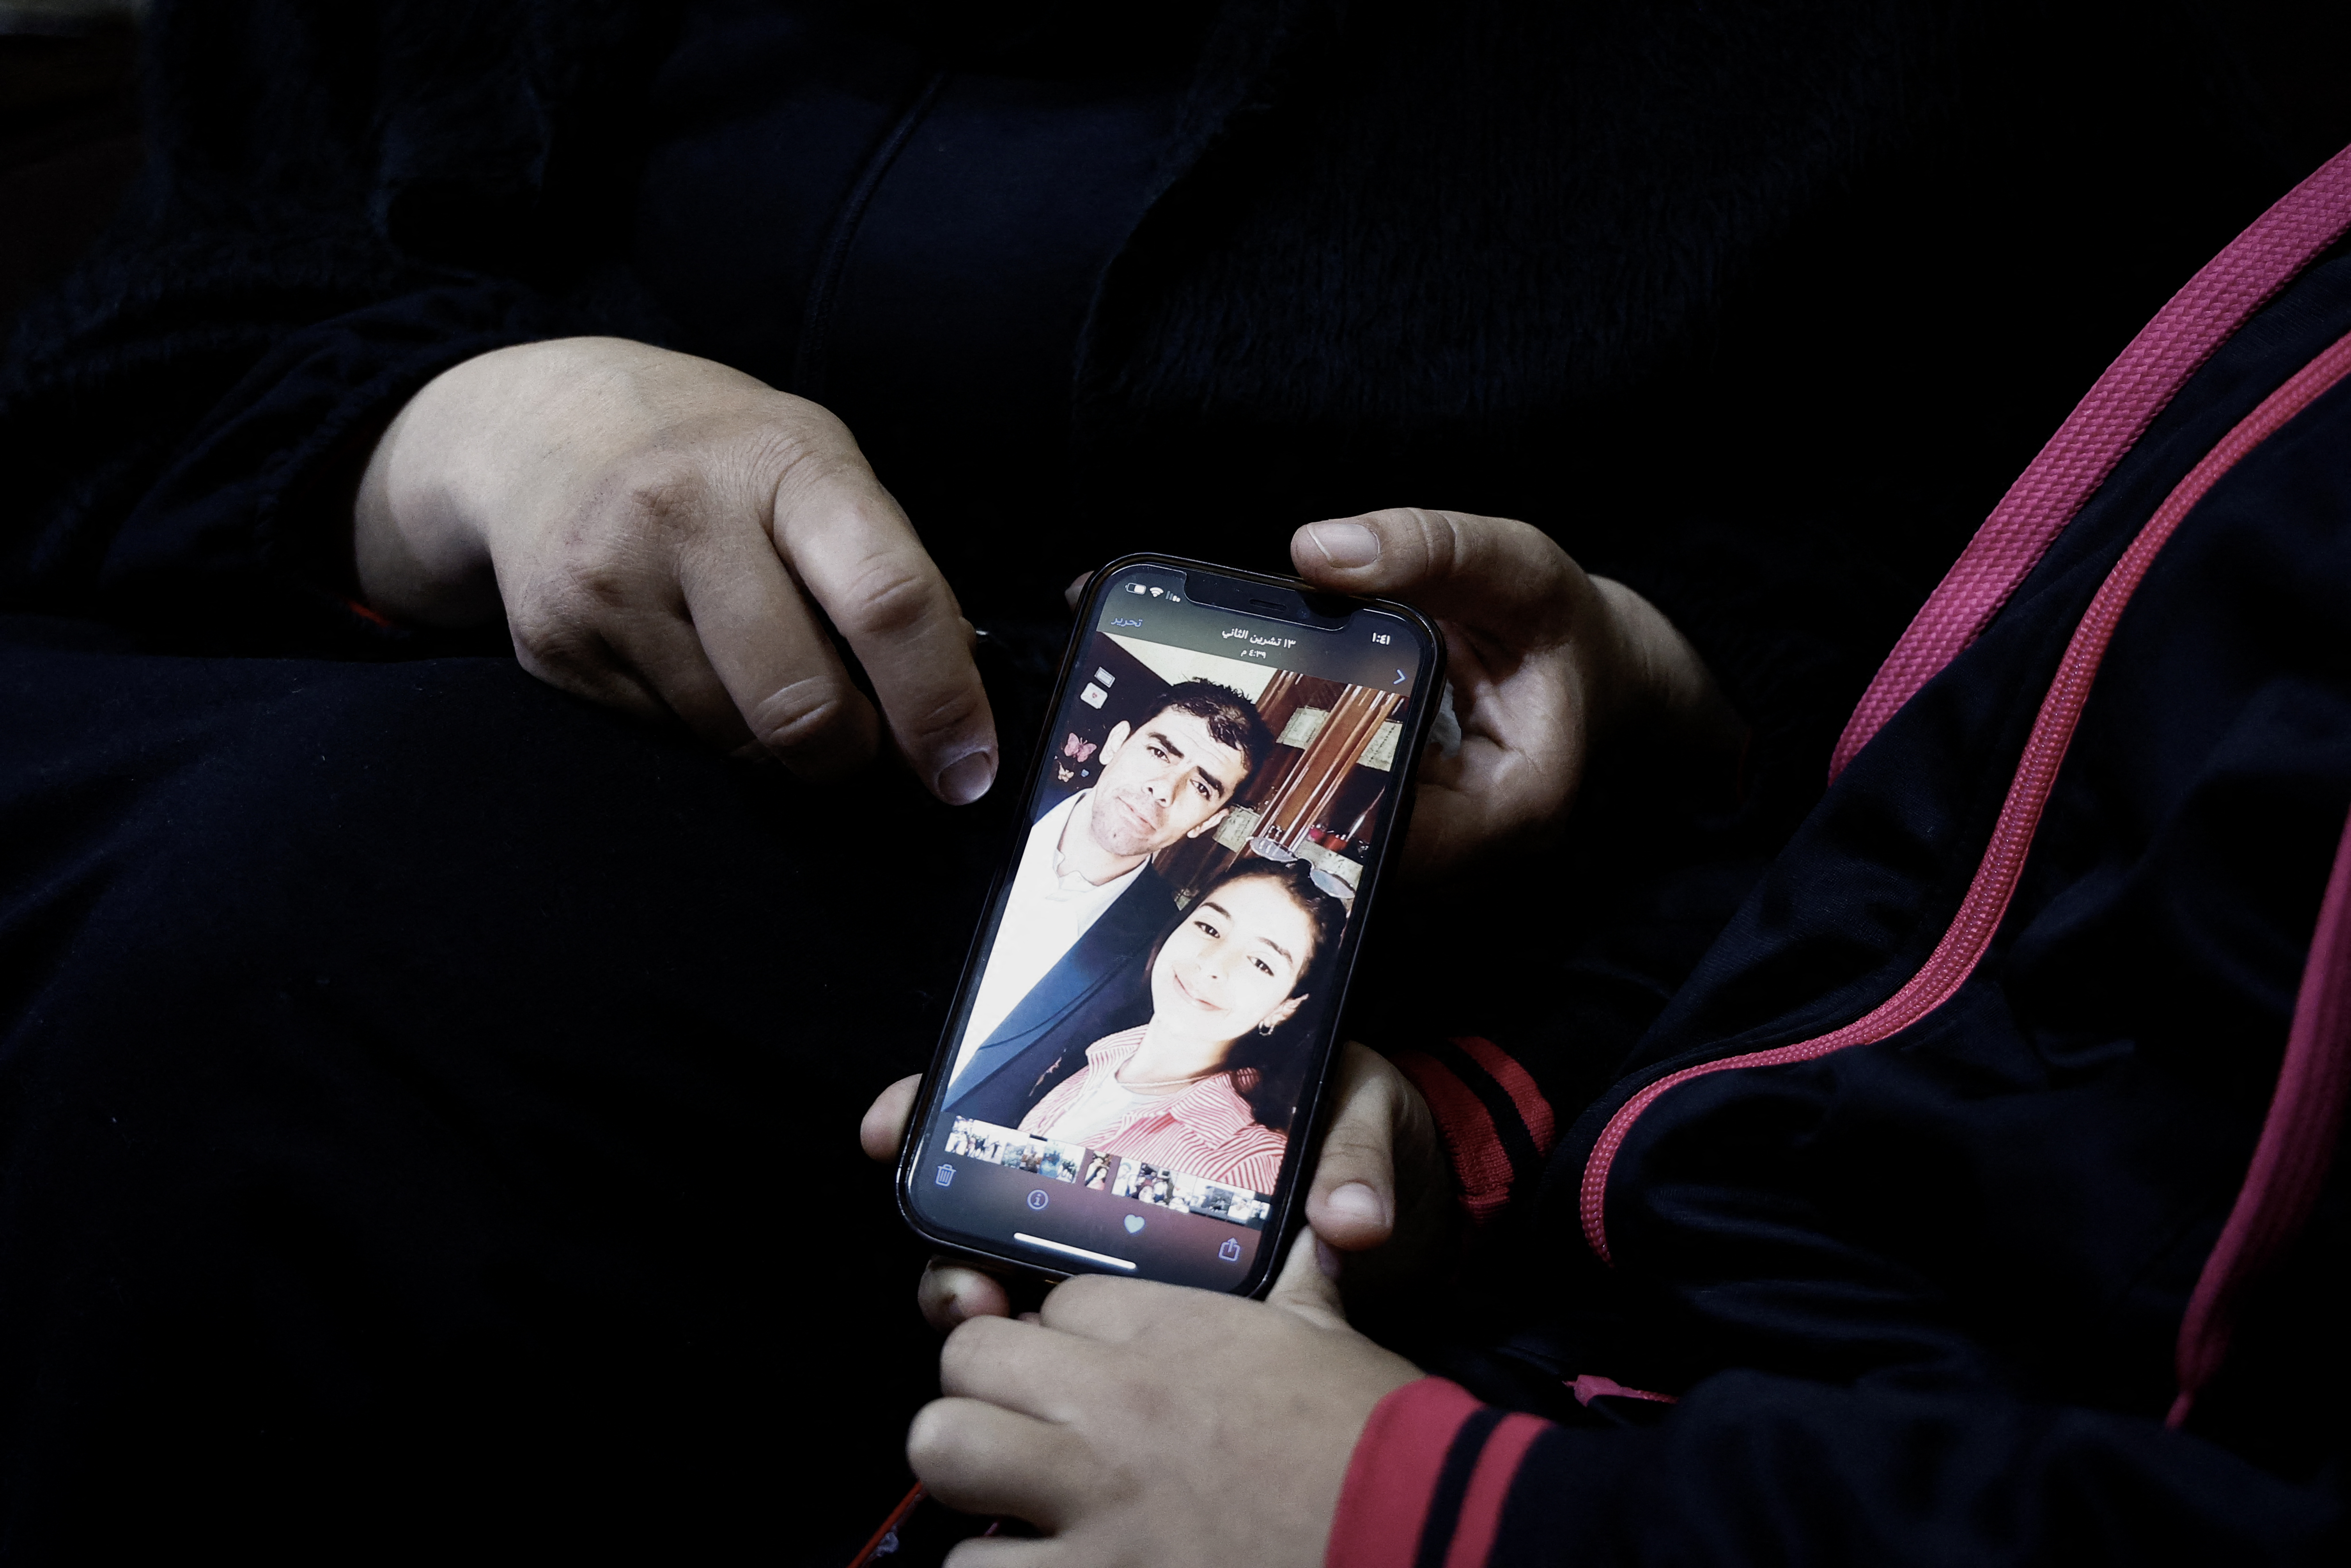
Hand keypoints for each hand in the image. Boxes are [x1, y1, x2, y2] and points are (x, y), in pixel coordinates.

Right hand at [353, 337, 997, 800]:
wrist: (538, 428)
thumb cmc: (718, 458)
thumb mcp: (819, 467)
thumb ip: (891, 574)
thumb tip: (952, 701)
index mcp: (785, 461)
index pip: (886, 598)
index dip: (939, 702)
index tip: (966, 772)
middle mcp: (688, 512)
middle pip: (804, 703)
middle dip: (852, 754)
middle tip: (862, 743)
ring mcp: (611, 581)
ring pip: (737, 740)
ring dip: (778, 746)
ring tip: (765, 676)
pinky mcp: (556, 645)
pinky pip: (669, 738)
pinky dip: (706, 728)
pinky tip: (690, 661)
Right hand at [858, 1043, 1449, 1330]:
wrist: (1406, 1210)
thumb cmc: (1365, 1141)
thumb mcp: (1364, 1114)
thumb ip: (1352, 1153)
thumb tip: (1349, 1218)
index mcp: (1142, 1104)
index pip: (1012, 1096)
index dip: (936, 1104)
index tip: (893, 1121)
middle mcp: (1107, 1178)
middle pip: (984, 1198)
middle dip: (942, 1229)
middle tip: (961, 1266)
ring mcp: (1116, 1255)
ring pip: (1006, 1275)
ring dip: (970, 1292)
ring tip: (986, 1308)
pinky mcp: (1142, 1318)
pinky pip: (1062, 1338)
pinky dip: (1029, 1354)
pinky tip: (1030, 1370)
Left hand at [908, 1232, 1422, 1562]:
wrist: (1413, 1531)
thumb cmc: (1375, 1438)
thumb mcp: (1333, 1340)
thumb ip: (1307, 1279)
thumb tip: (1335, 1225)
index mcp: (1167, 1333)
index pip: (1048, 1305)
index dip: (1055, 1340)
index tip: (1078, 1375)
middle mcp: (1112, 1405)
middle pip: (966, 1359)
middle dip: (982, 1392)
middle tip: (1018, 1431)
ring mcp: (1093, 1498)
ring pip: (944, 1453)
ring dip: (969, 1485)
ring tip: (1010, 1509)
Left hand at [1292, 508, 1742, 877]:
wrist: (1594, 666)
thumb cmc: (1562, 625)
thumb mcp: (1515, 566)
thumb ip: (1429, 549)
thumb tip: (1316, 550)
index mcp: (1520, 804)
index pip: (1401, 837)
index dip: (1328, 793)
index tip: (1277, 735)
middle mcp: (1482, 855)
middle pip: (1359, 855)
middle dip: (1299, 792)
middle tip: (1252, 729)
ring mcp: (1447, 860)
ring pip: (1345, 852)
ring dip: (1299, 792)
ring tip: (1269, 731)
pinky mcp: (1417, 843)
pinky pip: (1348, 829)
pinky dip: (1315, 785)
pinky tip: (1296, 737)